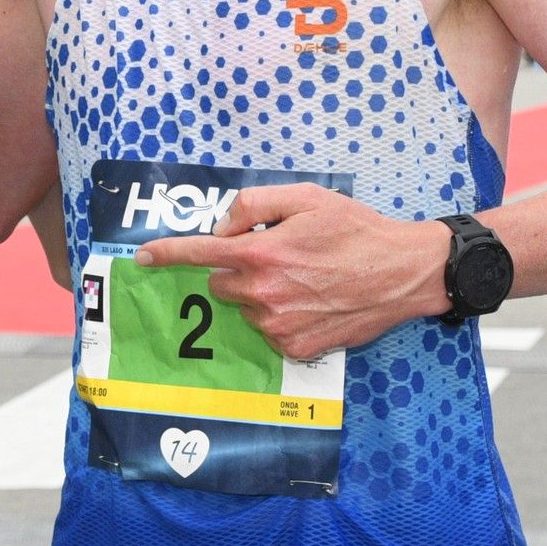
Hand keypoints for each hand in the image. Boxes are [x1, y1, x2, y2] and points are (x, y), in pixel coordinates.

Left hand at [131, 183, 447, 361]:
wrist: (403, 273)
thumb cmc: (357, 229)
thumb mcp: (307, 198)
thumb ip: (255, 204)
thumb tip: (224, 227)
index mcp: (262, 253)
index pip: (200, 254)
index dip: (167, 253)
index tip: (143, 257)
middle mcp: (264, 293)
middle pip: (222, 284)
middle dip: (239, 270)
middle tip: (281, 257)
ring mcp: (279, 325)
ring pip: (248, 308)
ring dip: (264, 295)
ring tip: (307, 280)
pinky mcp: (297, 348)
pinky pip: (272, 331)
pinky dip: (284, 317)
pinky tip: (315, 302)